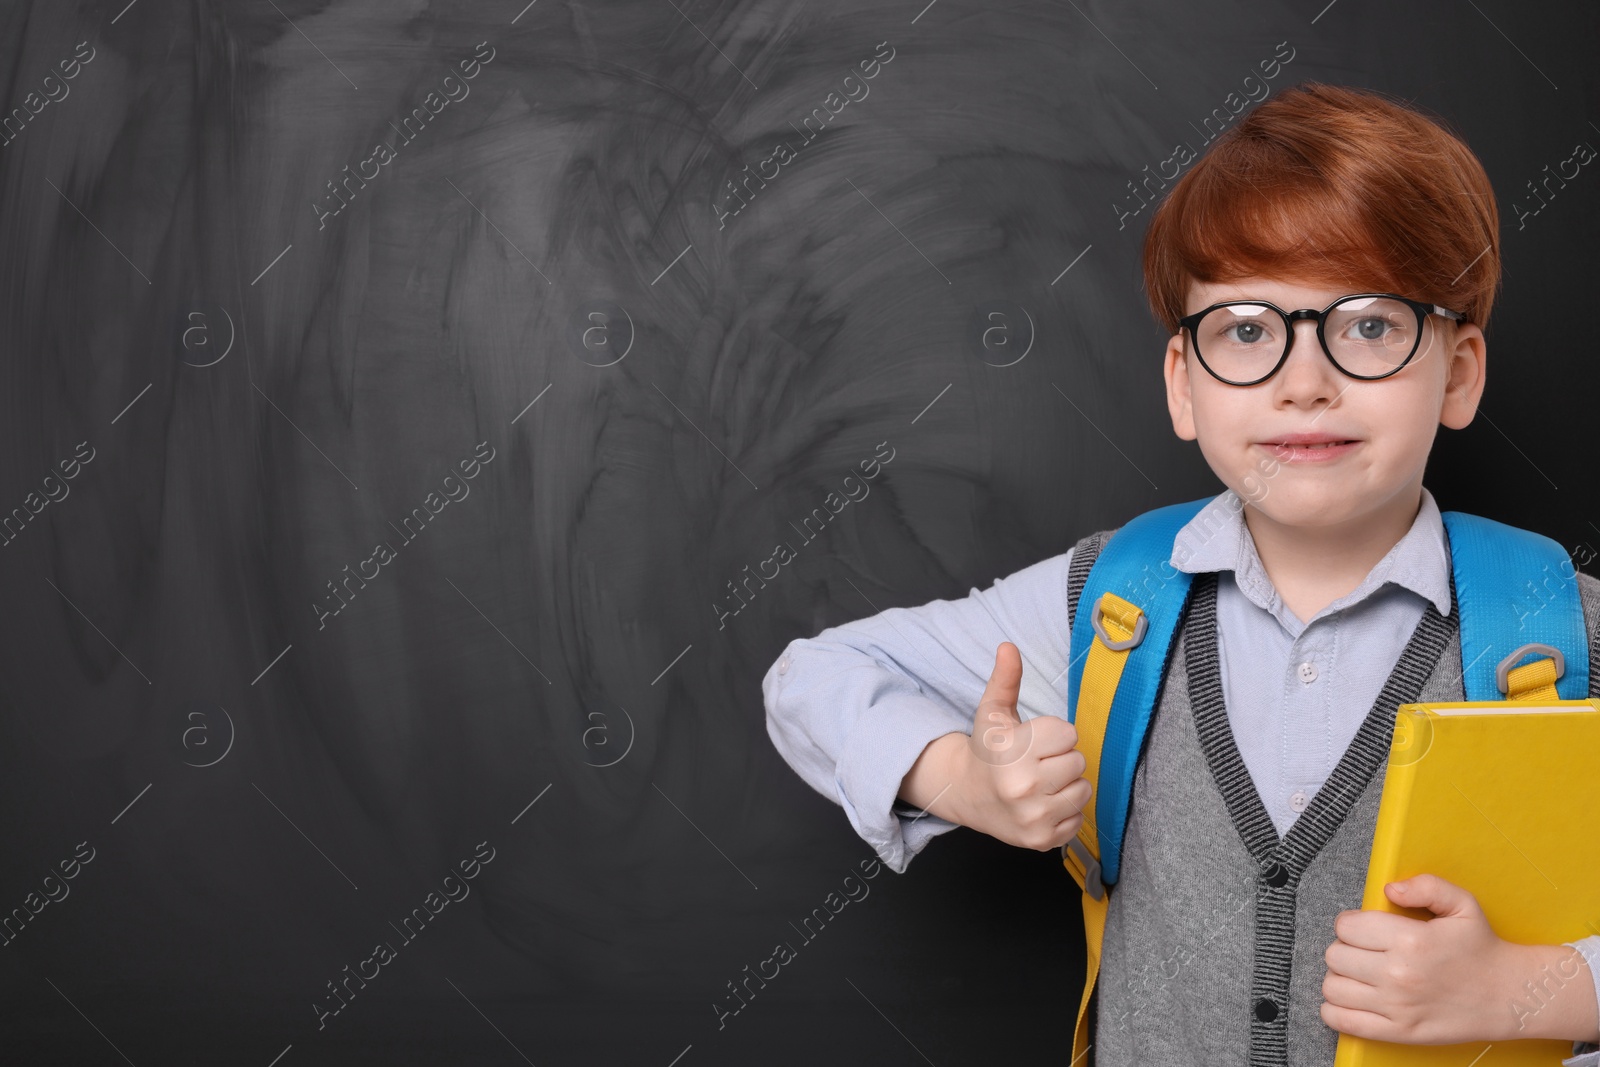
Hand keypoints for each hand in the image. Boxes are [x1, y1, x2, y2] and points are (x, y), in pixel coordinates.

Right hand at [946, 642, 1091, 852]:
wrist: (968, 795)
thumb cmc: (988, 750)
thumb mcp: (992, 712)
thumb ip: (1005, 679)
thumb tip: (1008, 646)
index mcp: (1011, 752)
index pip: (1068, 734)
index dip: (1054, 734)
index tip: (1034, 741)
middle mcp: (1021, 787)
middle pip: (1077, 761)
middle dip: (1061, 758)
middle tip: (1037, 763)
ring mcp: (1032, 817)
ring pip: (1082, 790)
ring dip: (1067, 785)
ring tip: (1042, 783)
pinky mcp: (1041, 840)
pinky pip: (1078, 817)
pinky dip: (1065, 810)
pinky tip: (1043, 803)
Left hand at [1320, 873, 1523, 1044]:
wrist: (1509, 995)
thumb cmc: (1480, 948)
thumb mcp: (1462, 904)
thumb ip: (1425, 886)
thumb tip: (1389, 889)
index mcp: (1410, 939)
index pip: (1346, 927)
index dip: (1350, 923)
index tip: (1363, 928)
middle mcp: (1399, 974)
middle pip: (1335, 955)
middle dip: (1345, 949)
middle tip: (1364, 951)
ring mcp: (1397, 1007)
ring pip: (1333, 987)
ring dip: (1340, 978)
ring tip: (1360, 974)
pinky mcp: (1399, 1032)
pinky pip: (1343, 1021)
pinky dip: (1334, 1010)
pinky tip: (1350, 999)